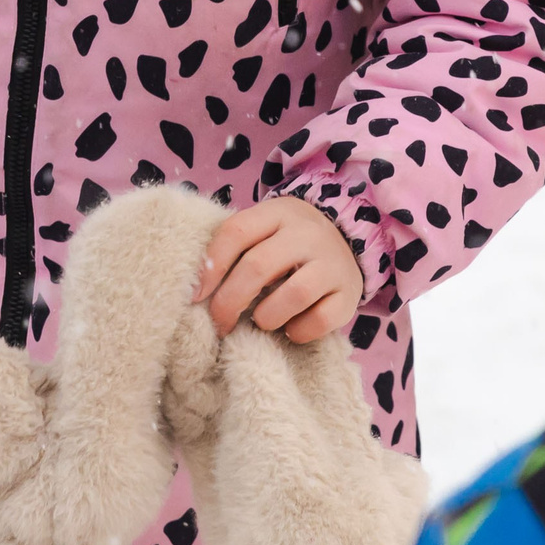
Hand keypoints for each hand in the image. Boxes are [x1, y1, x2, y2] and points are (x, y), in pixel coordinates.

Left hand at [192, 195, 365, 344]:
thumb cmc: (289, 242)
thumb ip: (236, 250)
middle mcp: (306, 234)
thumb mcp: (265, 231)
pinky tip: (290, 328)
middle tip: (219, 323)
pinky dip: (298, 331)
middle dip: (230, 301)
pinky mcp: (348, 294)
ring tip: (261, 321)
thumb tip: (199, 291)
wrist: (347, 239)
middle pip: (258, 266)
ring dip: (266, 316)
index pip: (236, 232)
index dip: (211, 265)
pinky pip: (319, 320)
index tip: (196, 295)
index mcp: (278, 213)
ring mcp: (331, 263)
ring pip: (293, 294)